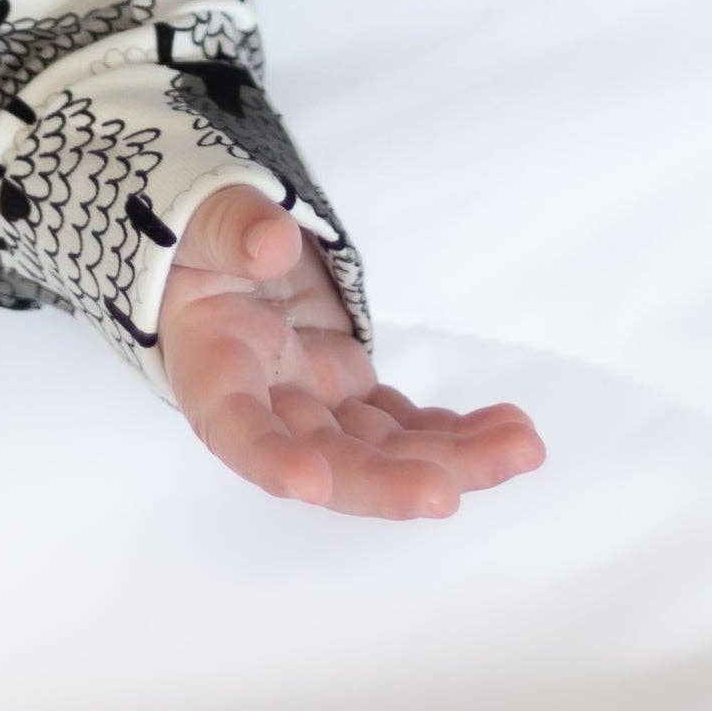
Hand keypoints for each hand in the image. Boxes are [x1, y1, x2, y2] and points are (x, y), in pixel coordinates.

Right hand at [159, 182, 546, 519]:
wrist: (208, 247)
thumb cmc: (189, 233)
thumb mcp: (196, 218)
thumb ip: (231, 228)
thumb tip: (271, 245)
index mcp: (212, 367)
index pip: (234, 426)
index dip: (269, 459)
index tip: (311, 482)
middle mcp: (267, 404)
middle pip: (328, 459)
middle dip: (389, 481)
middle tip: (450, 492)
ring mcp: (314, 402)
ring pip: (383, 449)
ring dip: (451, 458)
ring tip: (521, 445)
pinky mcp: (348, 390)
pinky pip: (404, 423)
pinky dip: (454, 432)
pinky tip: (506, 430)